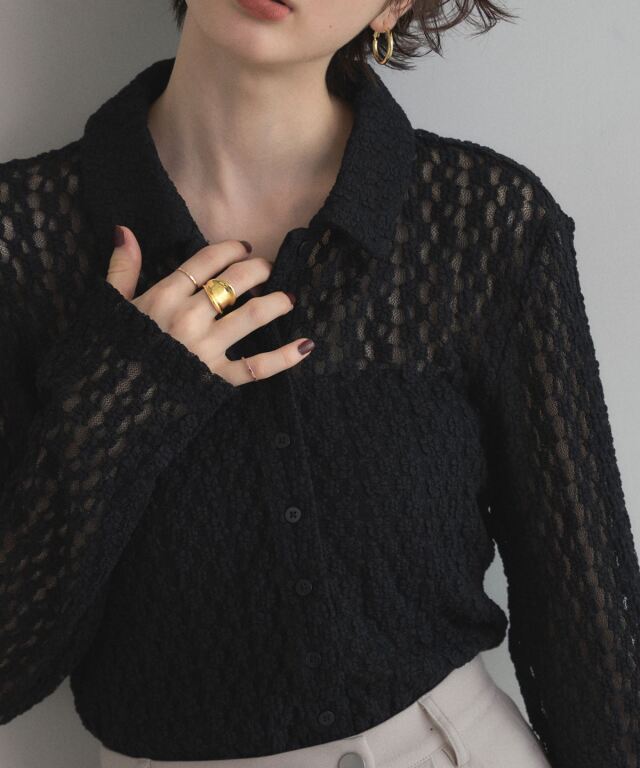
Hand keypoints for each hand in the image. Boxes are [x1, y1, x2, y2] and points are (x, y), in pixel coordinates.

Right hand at [106, 225, 314, 385]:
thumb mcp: (111, 306)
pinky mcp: (217, 378)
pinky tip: (306, 345)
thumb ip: (122, 268)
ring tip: (288, 298)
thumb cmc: (110, 353)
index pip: (205, 261)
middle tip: (268, 268)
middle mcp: (189, 317)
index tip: (244, 247)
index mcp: (163, 296)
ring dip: (276, 302)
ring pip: (252, 316)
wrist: (111, 405)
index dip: (230, 249)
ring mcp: (205, 348)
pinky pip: (256, 366)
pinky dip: (285, 357)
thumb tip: (126, 230)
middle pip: (234, 282)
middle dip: (258, 270)